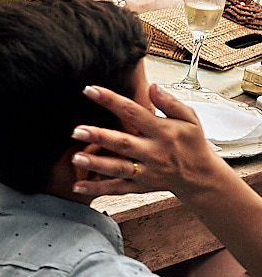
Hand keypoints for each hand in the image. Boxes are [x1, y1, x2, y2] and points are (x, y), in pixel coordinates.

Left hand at [69, 83, 223, 197]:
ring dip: (96, 164)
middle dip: (99, 137)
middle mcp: (153, 152)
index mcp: (163, 131)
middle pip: (123, 143)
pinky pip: (116, 188)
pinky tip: (78, 186)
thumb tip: (153, 87)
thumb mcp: (190, 119)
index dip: (111, 100)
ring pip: (118, 168)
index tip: (90, 90)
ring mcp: (146, 171)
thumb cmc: (192, 144)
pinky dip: (97, 189)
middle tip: (77, 131)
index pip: (134, 112)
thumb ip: (170, 103)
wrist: (202, 177)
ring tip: (76, 157)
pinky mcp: (140, 187)